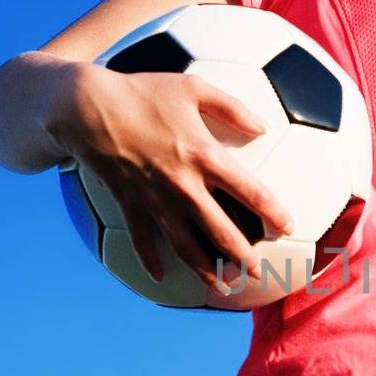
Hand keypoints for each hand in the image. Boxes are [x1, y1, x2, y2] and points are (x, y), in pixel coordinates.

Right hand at [52, 62, 294, 296]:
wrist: (87, 107)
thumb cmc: (143, 91)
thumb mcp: (193, 88)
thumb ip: (232, 107)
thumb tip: (263, 125)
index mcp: (204, 155)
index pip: (249, 191)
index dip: (273, 212)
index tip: (288, 227)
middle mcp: (183, 185)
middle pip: (221, 231)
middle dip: (243, 256)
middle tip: (259, 273)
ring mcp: (155, 199)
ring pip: (186, 245)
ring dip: (206, 270)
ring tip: (223, 287)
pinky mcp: (129, 204)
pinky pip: (141, 240)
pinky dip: (150, 259)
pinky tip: (160, 276)